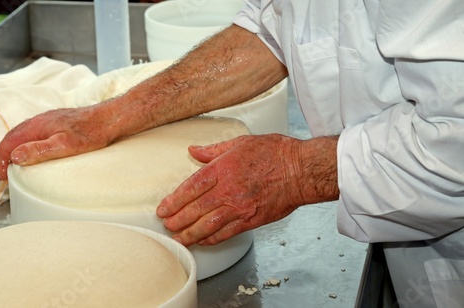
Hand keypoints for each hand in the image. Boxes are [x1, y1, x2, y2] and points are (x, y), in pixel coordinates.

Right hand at [0, 105, 115, 180]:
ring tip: (20, 165)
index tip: (4, 176)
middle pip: (14, 137)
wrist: (111, 118)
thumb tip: (15, 156)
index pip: (9, 142)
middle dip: (6, 155)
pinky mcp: (60, 123)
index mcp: (37, 125)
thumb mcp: (64, 145)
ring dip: (18, 149)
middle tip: (7, 173)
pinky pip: (37, 133)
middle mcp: (40, 120)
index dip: (2, 160)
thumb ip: (39, 150)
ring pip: (25, 134)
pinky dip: (30, 144)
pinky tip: (39, 152)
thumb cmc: (91, 132)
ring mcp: (50, 120)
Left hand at [156, 134, 339, 245]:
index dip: (174, 200)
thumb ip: (214, 150)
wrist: (301, 170)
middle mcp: (228, 190)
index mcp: (223, 168)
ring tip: (177, 238)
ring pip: (208, 225)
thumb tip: (193, 150)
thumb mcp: (241, 142)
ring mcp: (240, 207)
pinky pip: (227, 232)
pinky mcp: (251, 219)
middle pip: (195, 209)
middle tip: (166, 225)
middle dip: (177, 220)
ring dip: (190, 234)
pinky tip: (202, 241)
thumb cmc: (274, 153)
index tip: (163, 208)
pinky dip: (212, 238)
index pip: (191, 187)